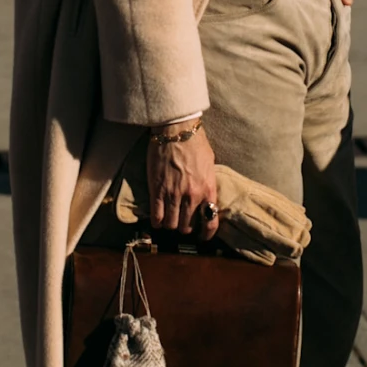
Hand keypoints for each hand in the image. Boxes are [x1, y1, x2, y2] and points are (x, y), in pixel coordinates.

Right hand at [147, 122, 217, 237]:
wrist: (176, 130)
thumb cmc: (196, 143)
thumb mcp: (210, 165)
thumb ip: (208, 184)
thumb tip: (207, 198)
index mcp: (208, 190)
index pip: (210, 222)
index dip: (206, 234)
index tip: (202, 236)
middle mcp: (192, 196)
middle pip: (186, 226)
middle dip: (184, 227)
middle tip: (181, 221)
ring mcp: (173, 194)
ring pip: (171, 224)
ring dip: (169, 224)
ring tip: (168, 219)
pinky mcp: (157, 190)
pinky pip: (156, 216)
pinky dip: (156, 221)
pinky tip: (157, 219)